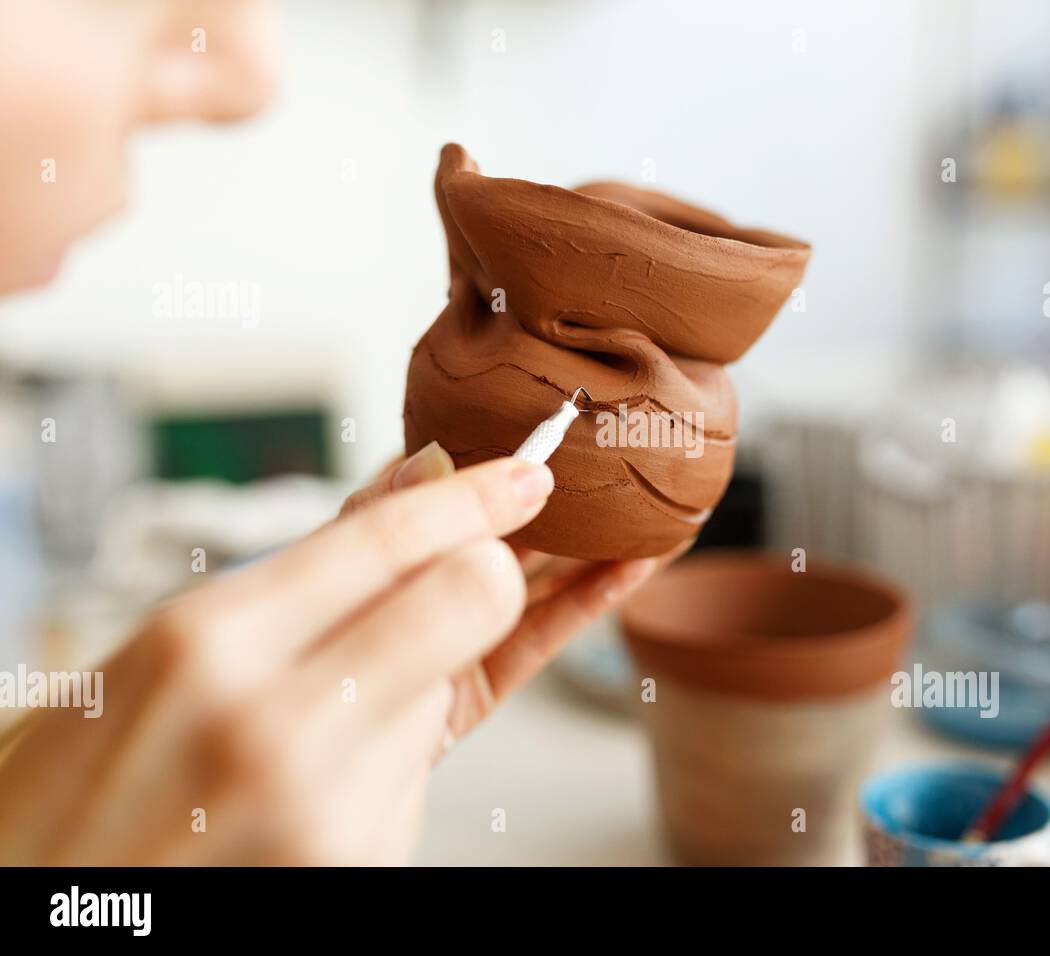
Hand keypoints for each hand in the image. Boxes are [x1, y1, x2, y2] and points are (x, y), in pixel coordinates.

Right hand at [0, 445, 675, 864]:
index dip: (476, 494)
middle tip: (492, 558)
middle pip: (467, 595)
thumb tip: (417, 480)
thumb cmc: (96, 768)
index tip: (529, 472)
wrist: (55, 895)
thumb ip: (310, 568)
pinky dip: (405, 736)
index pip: (386, 537)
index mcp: (210, 638)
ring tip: (328, 703)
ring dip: (423, 673)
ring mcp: (328, 799)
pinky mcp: (362, 854)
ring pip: (452, 680)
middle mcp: (276, 718)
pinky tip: (364, 736)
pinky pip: (427, 757)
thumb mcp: (175, 643)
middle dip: (496, 569)